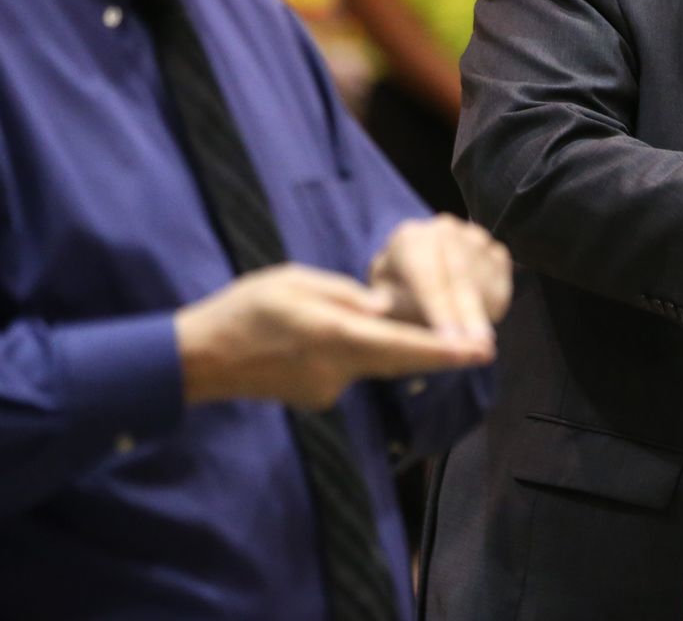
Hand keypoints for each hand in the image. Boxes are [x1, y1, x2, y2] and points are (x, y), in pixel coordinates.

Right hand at [175, 264, 493, 409]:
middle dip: (437, 352)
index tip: (482, 351)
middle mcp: (339, 371)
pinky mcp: (317, 398)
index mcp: (336, 336)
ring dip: (382, 345)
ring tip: (342, 320)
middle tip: (479, 346)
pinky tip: (316, 336)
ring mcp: (328, 390)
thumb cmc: (247, 310)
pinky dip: (350, 352)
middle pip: (399, 361)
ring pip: (372, 364)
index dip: (445, 350)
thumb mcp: (299, 283)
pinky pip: (348, 370)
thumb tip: (386, 309)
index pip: (403, 346)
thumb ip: (347, 297)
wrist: (200, 359)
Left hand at [368, 215, 512, 347]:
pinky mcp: (496, 251)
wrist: (414, 271)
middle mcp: (445, 230)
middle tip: (479, 350)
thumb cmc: (396, 292)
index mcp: (410, 239)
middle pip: (462, 277)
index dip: (440, 311)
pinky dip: (493, 306)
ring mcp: (474, 238)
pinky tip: (478, 320)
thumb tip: (380, 310)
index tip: (449, 341)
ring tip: (473, 344)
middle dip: (470, 316)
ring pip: (486, 280)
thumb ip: (386, 306)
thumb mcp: (381, 300)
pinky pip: (502, 283)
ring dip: (483, 313)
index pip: (428, 276)